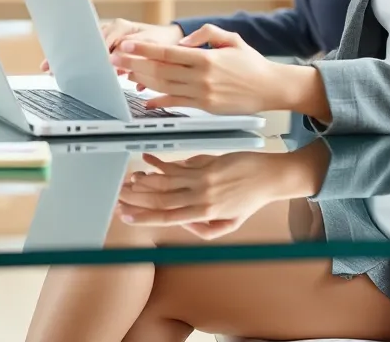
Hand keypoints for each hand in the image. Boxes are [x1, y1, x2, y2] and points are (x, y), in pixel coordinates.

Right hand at [40, 18, 182, 73]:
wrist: (169, 39)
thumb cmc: (163, 43)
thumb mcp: (152, 49)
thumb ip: (133, 54)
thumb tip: (114, 61)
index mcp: (121, 27)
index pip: (101, 41)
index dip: (90, 54)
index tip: (80, 65)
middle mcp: (112, 28)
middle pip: (87, 41)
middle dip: (71, 55)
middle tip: (54, 65)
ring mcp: (107, 33)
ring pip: (85, 45)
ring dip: (69, 56)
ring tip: (50, 66)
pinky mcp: (106, 41)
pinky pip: (89, 48)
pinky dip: (76, 57)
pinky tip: (60, 64)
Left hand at [108, 24, 278, 113]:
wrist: (270, 87)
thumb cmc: (252, 62)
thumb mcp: (232, 39)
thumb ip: (206, 33)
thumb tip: (183, 41)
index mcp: (207, 57)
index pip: (168, 52)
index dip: (144, 49)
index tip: (127, 45)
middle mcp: (202, 77)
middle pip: (160, 70)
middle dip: (135, 64)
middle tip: (116, 60)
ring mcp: (202, 94)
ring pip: (164, 87)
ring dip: (143, 81)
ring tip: (126, 74)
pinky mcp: (205, 107)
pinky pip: (176, 104)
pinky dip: (159, 101)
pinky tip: (147, 99)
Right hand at [116, 152, 290, 238]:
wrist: (270, 177)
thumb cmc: (250, 200)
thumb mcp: (229, 224)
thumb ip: (203, 229)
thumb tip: (182, 223)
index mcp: (205, 214)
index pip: (167, 217)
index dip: (144, 217)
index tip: (127, 216)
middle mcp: (201, 197)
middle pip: (161, 199)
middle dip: (137, 198)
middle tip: (119, 196)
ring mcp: (203, 179)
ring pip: (166, 181)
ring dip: (144, 180)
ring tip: (128, 180)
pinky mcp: (207, 163)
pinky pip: (178, 164)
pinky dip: (160, 162)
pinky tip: (148, 159)